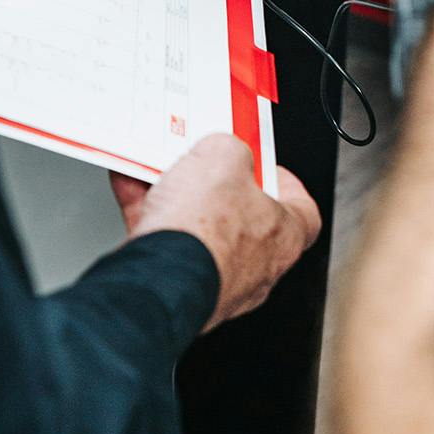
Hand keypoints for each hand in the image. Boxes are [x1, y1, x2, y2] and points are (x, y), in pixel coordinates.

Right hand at [110, 134, 320, 329]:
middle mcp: (254, 267)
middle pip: (243, 215)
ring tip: (159, 168)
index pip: (302, 211)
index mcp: (283, 236)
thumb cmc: (206, 231)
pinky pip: (163, 240)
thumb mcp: (225, 155)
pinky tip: (131, 185)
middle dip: (219, 184)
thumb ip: (230, 148)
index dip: (287, 183)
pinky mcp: (176, 285)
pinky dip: (146, 212)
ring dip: (177, 196)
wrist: (159, 280)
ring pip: (198, 228)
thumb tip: (223, 149)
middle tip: (204, 162)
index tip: (268, 165)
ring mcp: (214, 280)